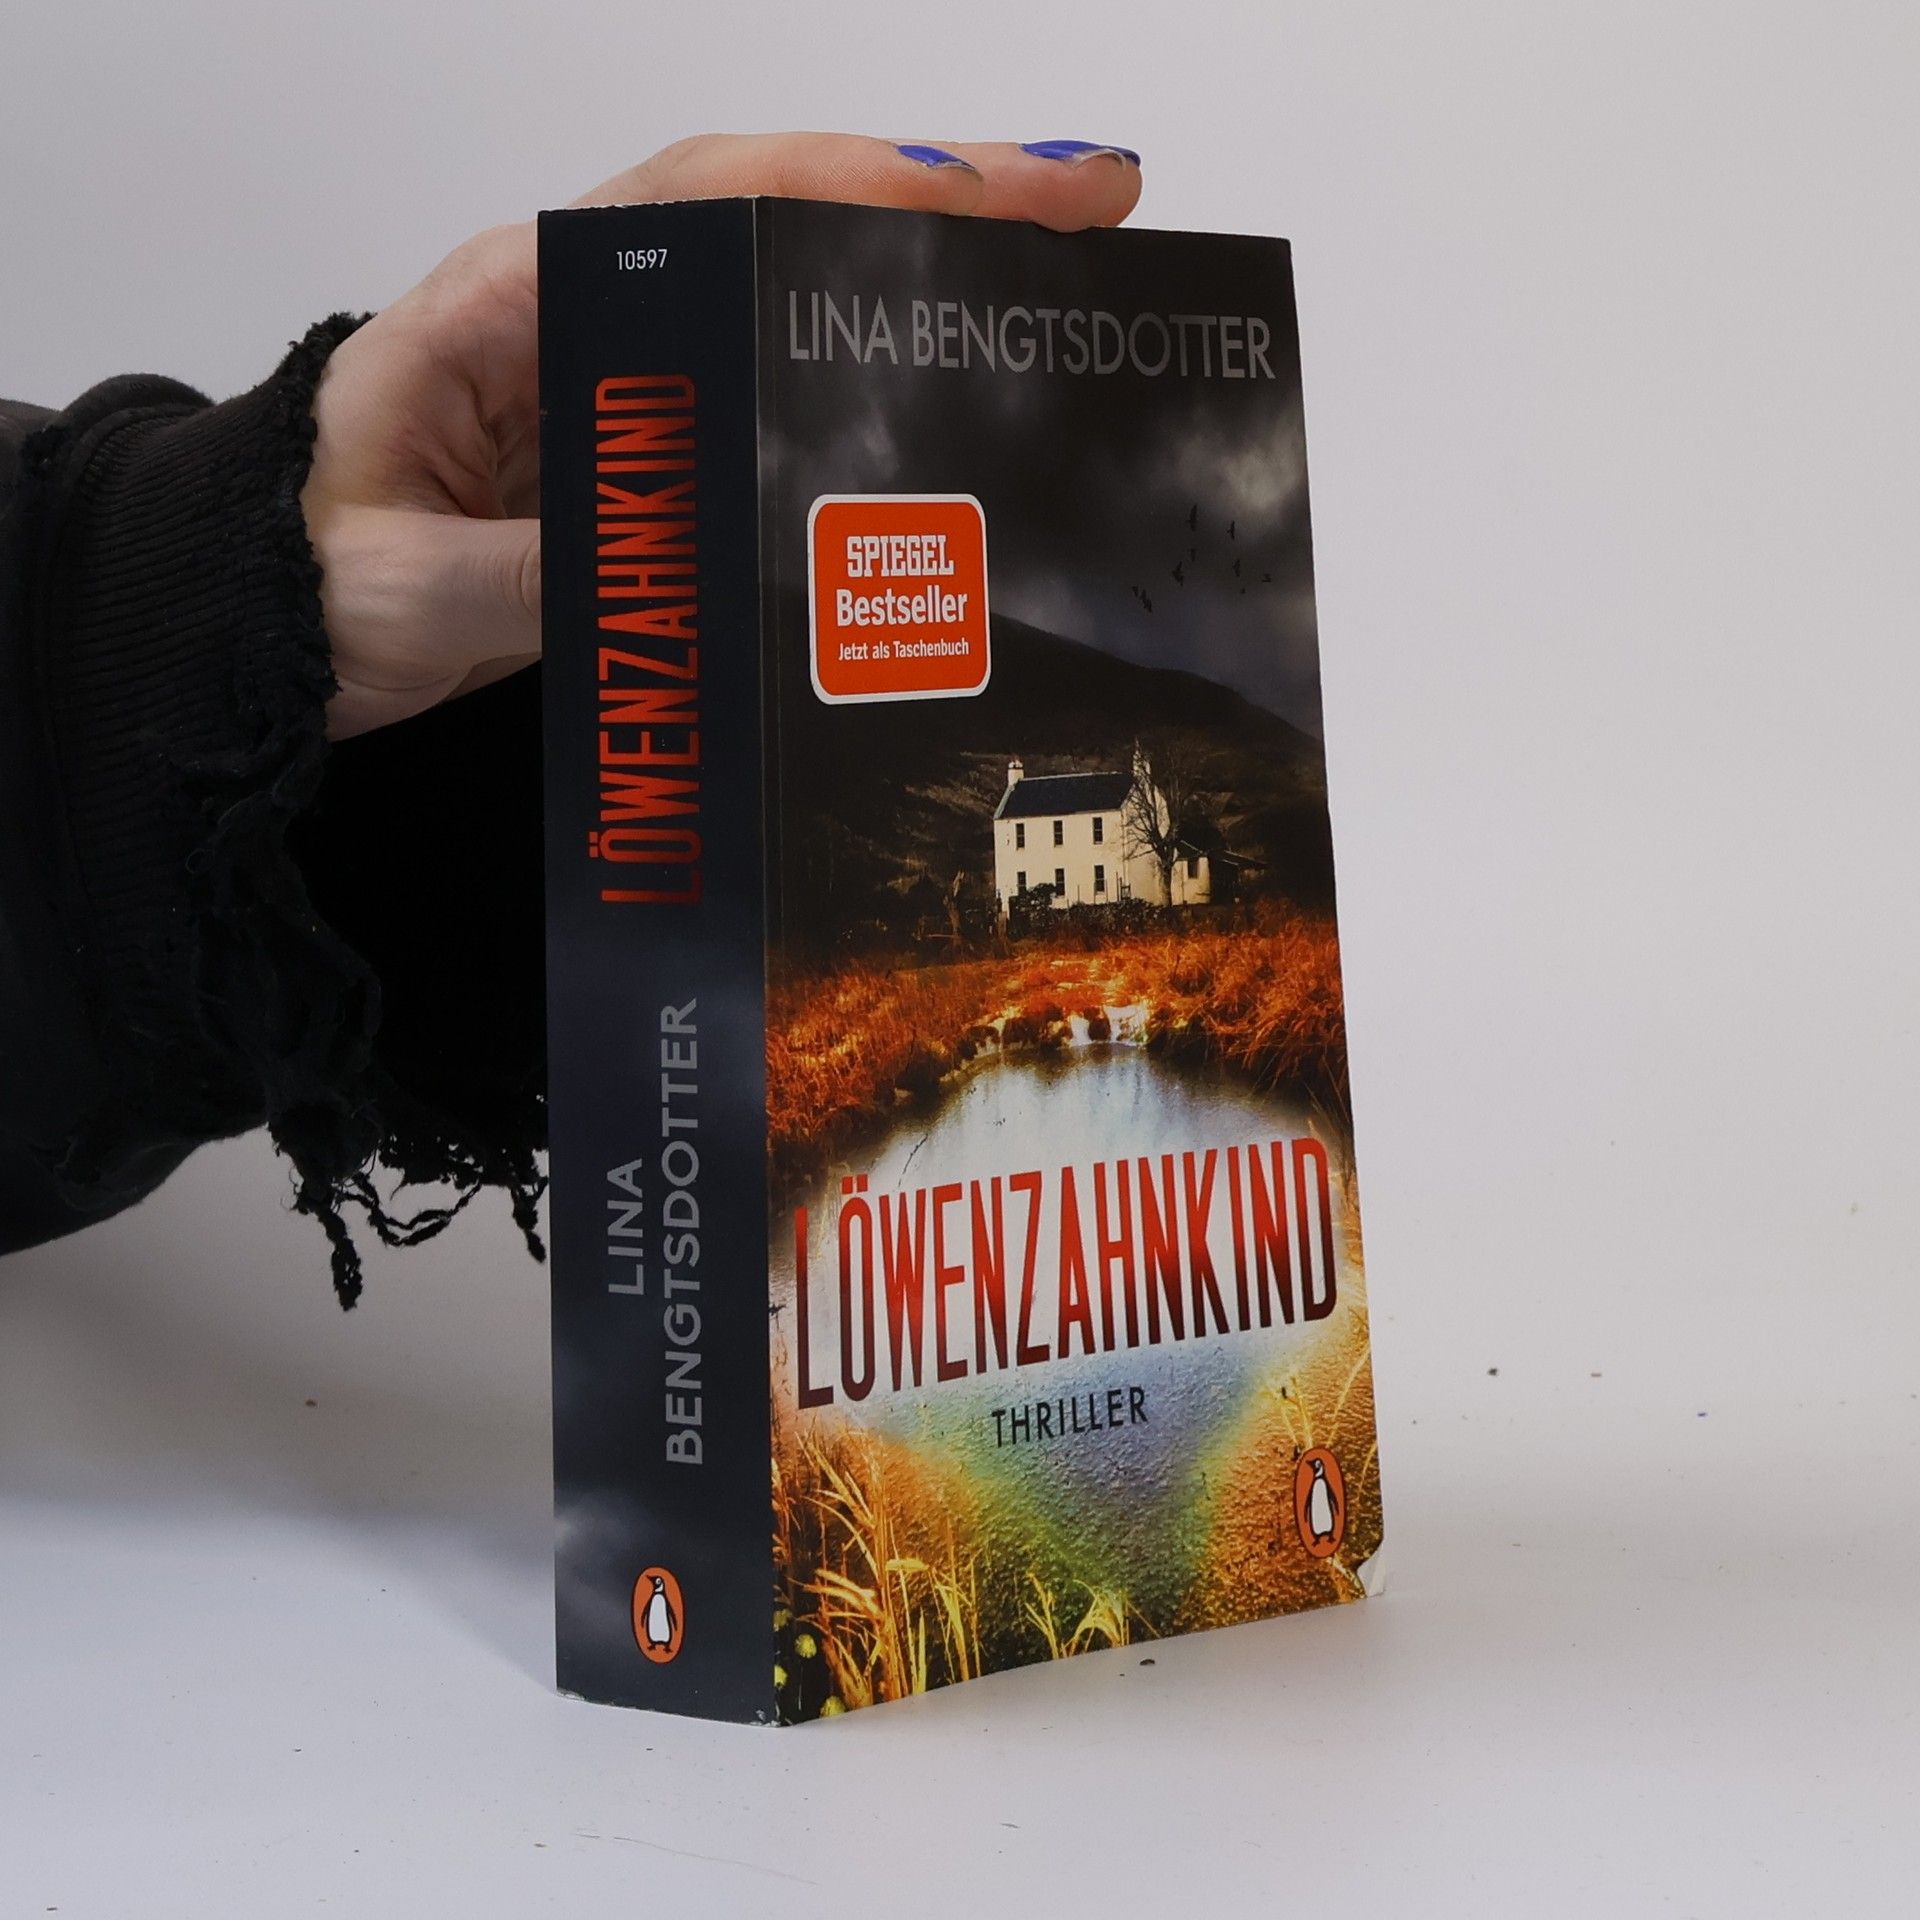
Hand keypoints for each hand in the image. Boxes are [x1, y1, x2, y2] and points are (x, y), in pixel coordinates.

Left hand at [302, 133, 1142, 738]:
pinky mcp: (643, 458)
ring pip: (787, 298)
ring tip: (1057, 287)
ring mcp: (624, 384)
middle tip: (1093, 207)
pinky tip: (942, 403)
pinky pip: (769, 399)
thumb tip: (690, 560)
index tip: (989, 190)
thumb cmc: (291, 580)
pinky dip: (859, 383)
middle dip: (939, 202)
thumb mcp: (399, 587)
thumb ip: (537, 574)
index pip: (708, 204)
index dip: (857, 185)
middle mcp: (582, 317)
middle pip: (781, 218)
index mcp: (512, 304)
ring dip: (917, 284)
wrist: (253, 631)